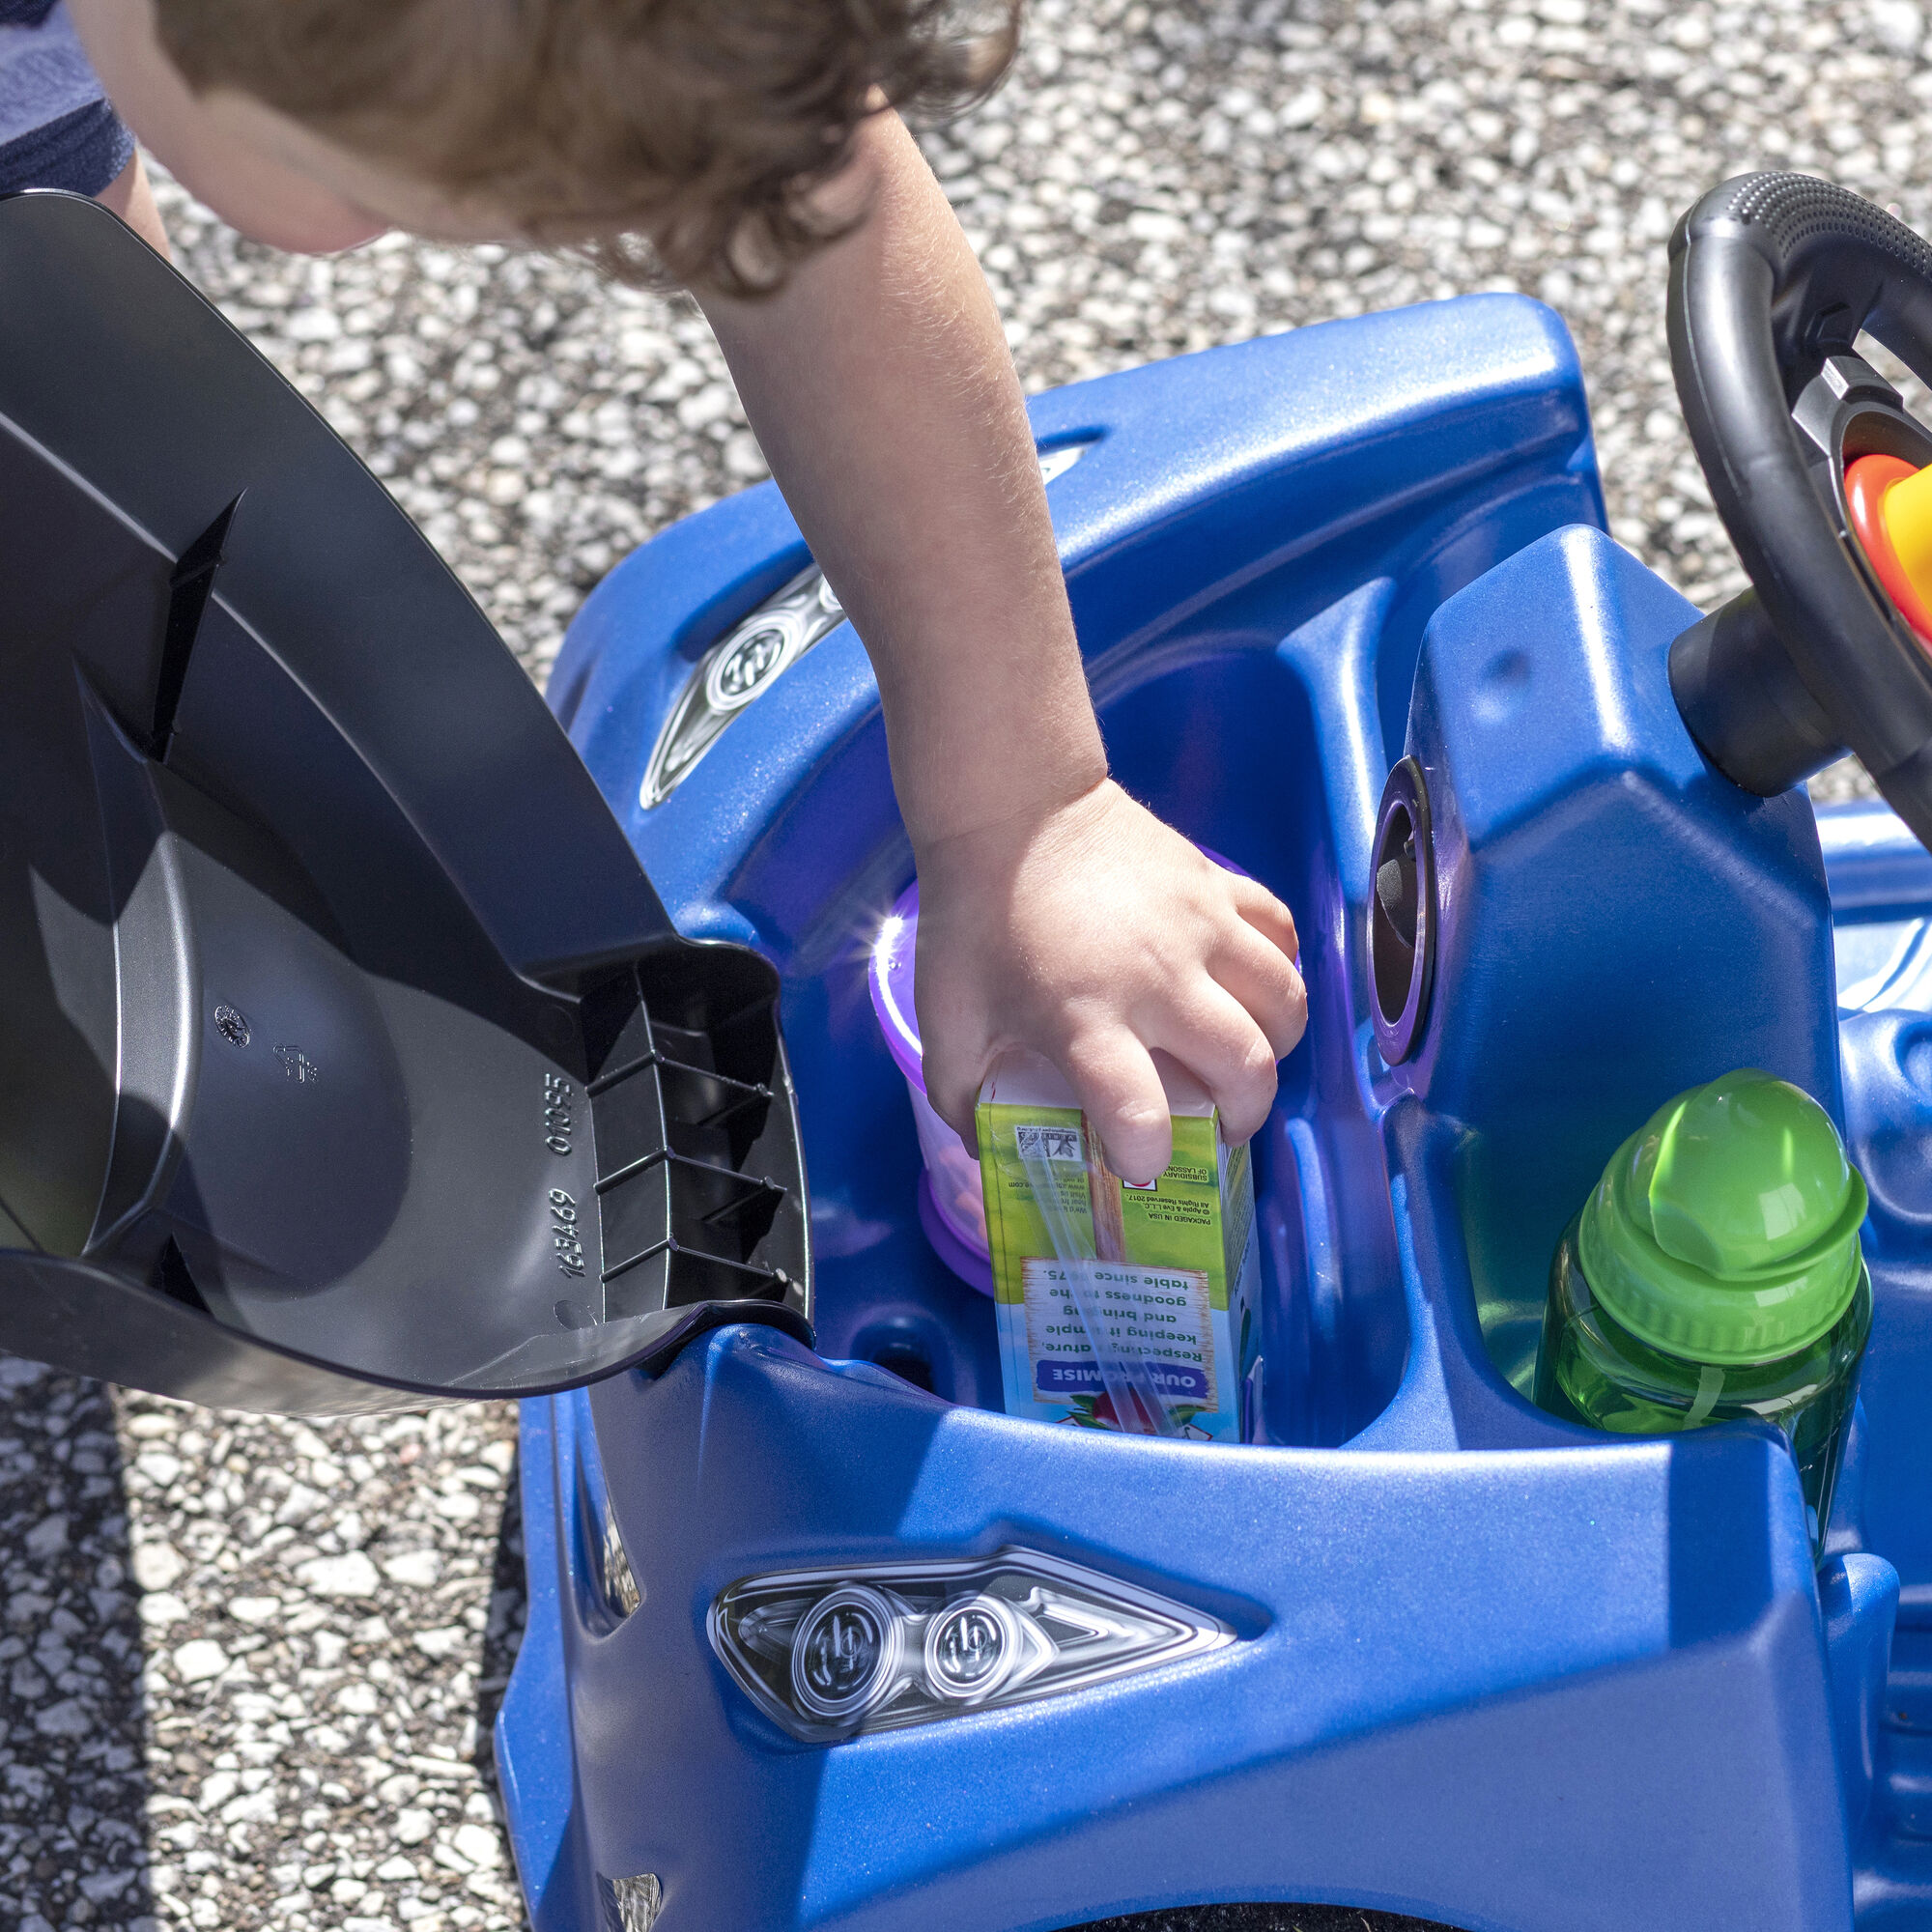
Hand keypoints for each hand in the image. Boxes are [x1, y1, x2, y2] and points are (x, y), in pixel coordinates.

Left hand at [912, 778, 1306, 1184]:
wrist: (1012, 805)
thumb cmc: (976, 915)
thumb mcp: (946, 1015)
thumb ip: (958, 1092)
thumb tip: (987, 1146)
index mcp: (1087, 1018)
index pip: (1142, 1112)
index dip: (1147, 1157)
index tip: (1137, 1162)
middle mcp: (1158, 980)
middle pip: (1246, 1070)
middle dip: (1242, 1117)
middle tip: (1215, 1123)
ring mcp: (1199, 928)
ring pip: (1285, 1004)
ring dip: (1274, 1047)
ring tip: (1241, 1056)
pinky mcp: (1217, 885)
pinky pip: (1281, 933)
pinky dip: (1280, 966)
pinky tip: (1249, 984)